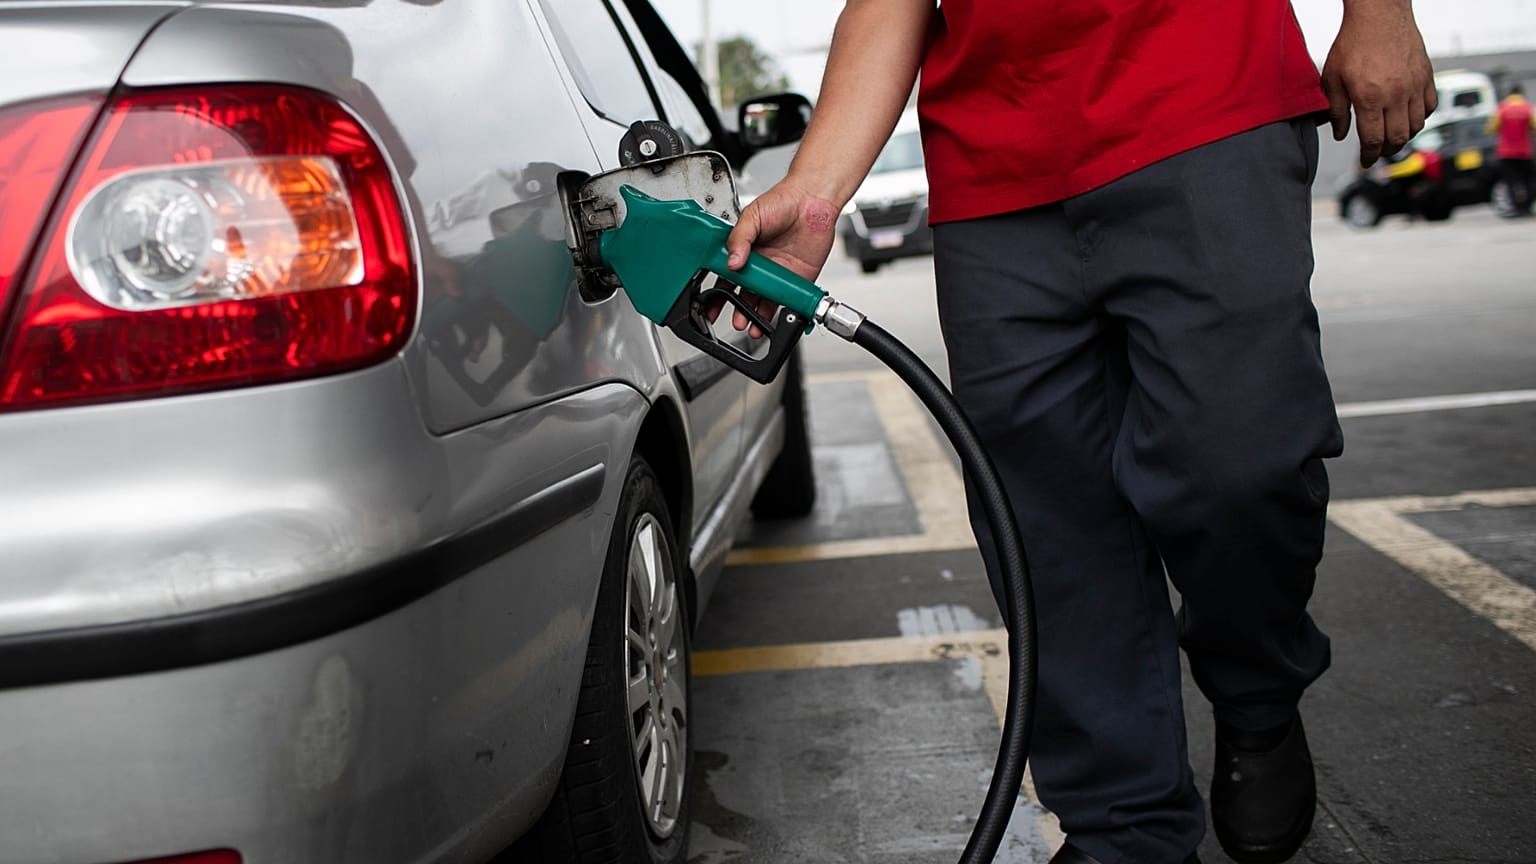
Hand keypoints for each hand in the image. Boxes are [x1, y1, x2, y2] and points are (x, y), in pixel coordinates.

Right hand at [715, 179, 839, 337]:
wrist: (813, 200)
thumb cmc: (783, 201)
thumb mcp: (752, 215)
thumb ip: (739, 238)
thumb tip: (732, 262)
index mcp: (744, 250)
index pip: (726, 277)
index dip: (718, 293)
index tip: (711, 306)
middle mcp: (760, 264)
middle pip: (744, 294)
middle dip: (737, 310)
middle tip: (735, 320)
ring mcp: (778, 273)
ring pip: (763, 301)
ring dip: (756, 316)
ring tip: (751, 325)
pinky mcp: (797, 279)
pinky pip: (787, 300)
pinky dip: (781, 312)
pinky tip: (773, 319)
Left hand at [1321, 0, 1437, 167]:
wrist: (1379, 14)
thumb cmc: (1353, 42)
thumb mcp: (1332, 79)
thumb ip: (1335, 110)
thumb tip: (1340, 134)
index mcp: (1369, 98)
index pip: (1373, 140)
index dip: (1369, 156)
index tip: (1365, 162)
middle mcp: (1395, 95)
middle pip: (1397, 138)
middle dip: (1386, 151)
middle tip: (1378, 153)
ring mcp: (1414, 86)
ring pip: (1416, 126)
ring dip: (1404, 137)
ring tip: (1392, 138)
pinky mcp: (1426, 76)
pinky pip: (1431, 106)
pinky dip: (1421, 118)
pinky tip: (1408, 117)